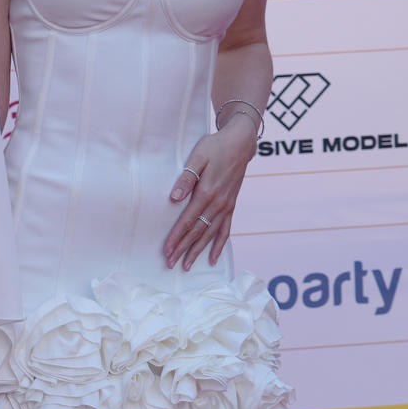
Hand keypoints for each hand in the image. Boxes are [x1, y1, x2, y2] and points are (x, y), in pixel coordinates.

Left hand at [164, 122, 257, 269]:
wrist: (240, 142)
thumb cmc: (215, 146)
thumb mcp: (197, 156)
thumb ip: (186, 178)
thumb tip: (174, 198)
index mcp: (207, 192)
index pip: (188, 220)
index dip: (177, 237)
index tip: (167, 250)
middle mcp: (218, 203)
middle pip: (198, 232)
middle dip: (183, 249)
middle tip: (171, 264)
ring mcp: (226, 206)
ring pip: (211, 234)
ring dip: (198, 251)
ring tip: (187, 266)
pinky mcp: (231, 205)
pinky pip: (226, 230)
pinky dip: (219, 245)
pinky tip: (213, 258)